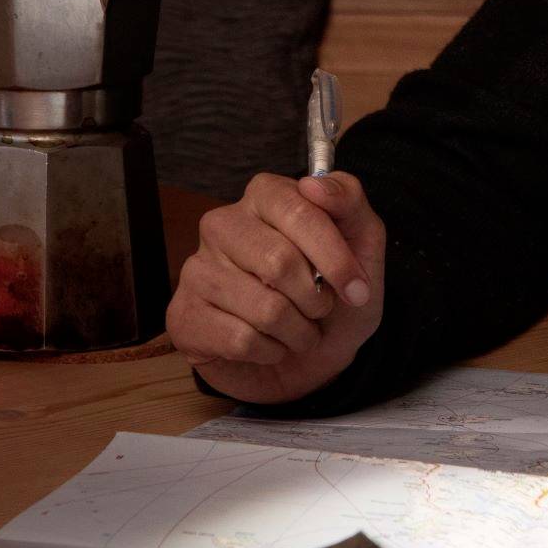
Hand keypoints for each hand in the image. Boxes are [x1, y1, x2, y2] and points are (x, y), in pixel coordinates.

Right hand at [167, 171, 384, 405]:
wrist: (310, 362)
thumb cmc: (333, 298)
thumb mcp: (362, 248)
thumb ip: (350, 203)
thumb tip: (315, 184)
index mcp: (265, 196)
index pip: (299, 210)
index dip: (335, 256)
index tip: (357, 289)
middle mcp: (222, 225)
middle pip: (279, 262)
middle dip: (315, 299)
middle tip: (320, 309)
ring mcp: (197, 270)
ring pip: (264, 308)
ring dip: (297, 332)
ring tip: (297, 329)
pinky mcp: (185, 315)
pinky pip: (241, 340)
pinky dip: (271, 351)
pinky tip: (268, 344)